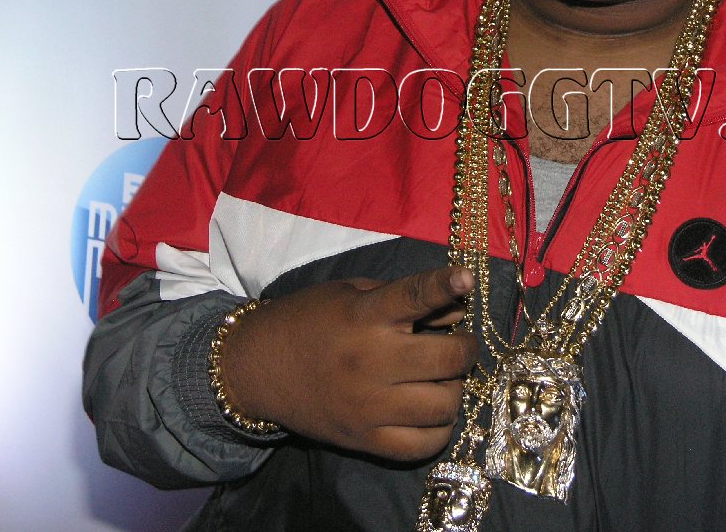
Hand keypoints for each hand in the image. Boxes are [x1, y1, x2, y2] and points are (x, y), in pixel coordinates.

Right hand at [220, 265, 477, 460]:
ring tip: (443, 379)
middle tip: (459, 345)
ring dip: (454, 389)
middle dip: (465, 349)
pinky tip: (432, 413)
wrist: (258, 367)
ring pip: (443, 405)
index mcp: (366, 316)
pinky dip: (439, 429)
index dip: (443, 285)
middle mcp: (371, 361)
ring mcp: (368, 405)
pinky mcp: (364, 440)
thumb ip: (407, 298)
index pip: (412, 296)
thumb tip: (457, 310)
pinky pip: (423, 445)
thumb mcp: (354, 293)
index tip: (467, 279)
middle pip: (447, 359)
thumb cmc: (311, 320)